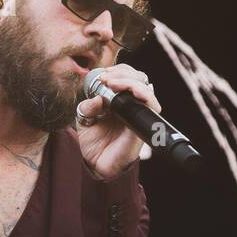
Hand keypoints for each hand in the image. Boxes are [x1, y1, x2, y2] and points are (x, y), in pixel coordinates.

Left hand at [75, 65, 161, 179]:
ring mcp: (138, 114)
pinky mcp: (142, 125)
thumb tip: (98, 97)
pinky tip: (129, 91)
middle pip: (140, 78)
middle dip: (124, 73)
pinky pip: (151, 105)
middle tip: (106, 78)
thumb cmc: (93, 143)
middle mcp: (132, 106)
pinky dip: (143, 93)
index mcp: (120, 101)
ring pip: (147, 87)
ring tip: (112, 83)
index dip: (118, 71)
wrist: (96, 165)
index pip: (128, 77)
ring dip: (130, 80)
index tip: (103, 74)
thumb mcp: (84, 120)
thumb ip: (88, 107)